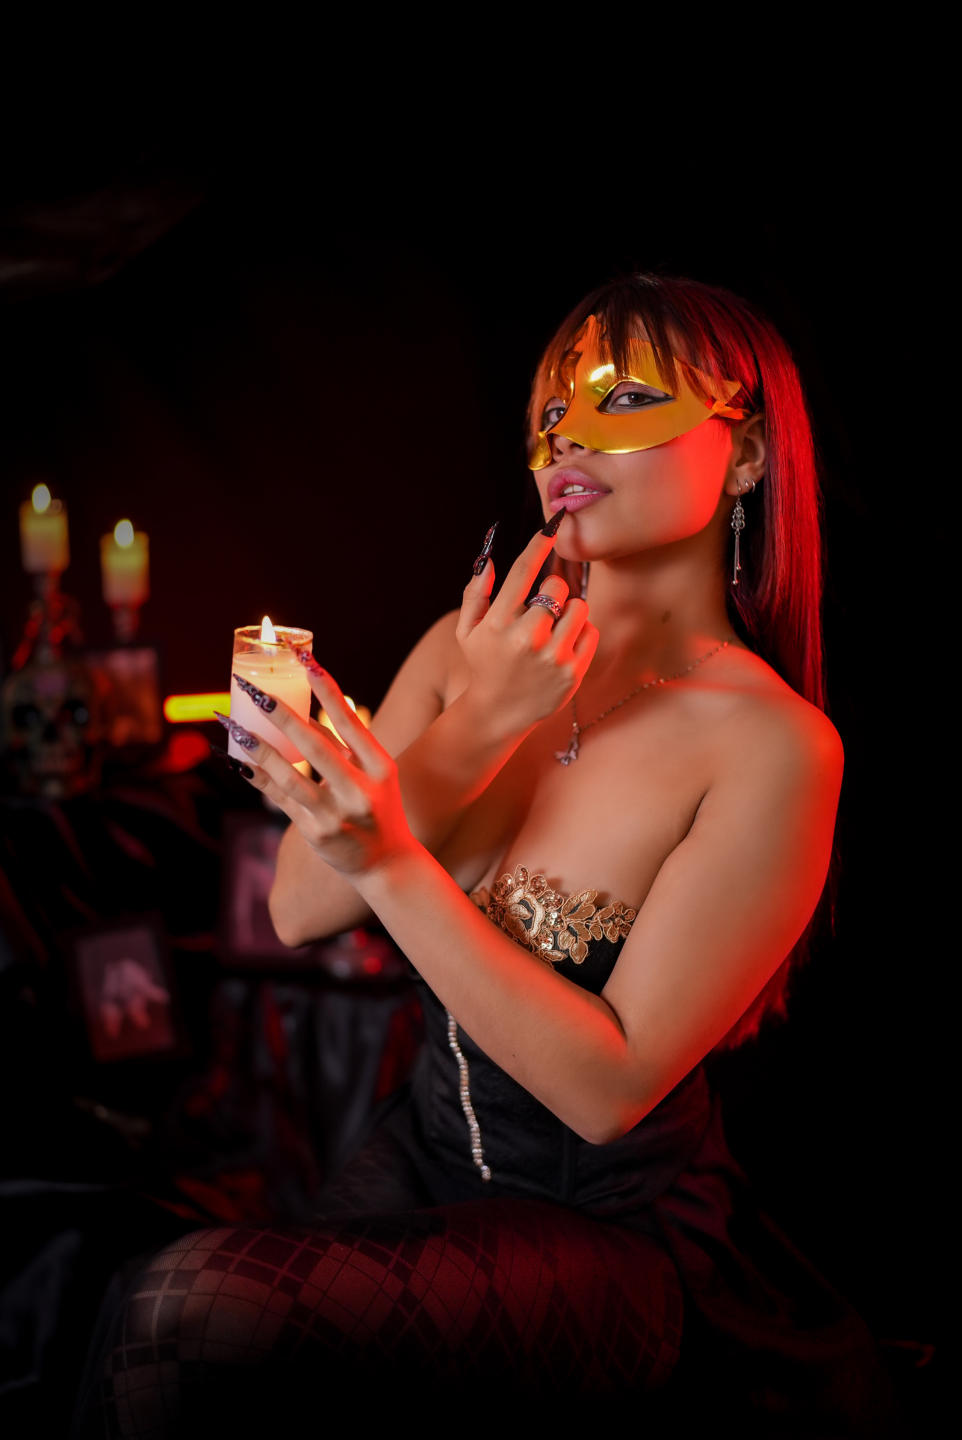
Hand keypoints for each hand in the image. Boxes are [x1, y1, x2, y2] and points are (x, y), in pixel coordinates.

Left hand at [219, 664, 418, 878]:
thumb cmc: (379, 807)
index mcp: (381, 767)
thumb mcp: (376, 776)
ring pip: (289, 775)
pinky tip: (239, 760)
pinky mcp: (314, 832)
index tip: (305, 660)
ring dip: (258, 748)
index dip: (327, 690)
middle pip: (314, 746)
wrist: (387, 864)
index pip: (350, 722)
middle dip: (281, 715)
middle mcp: (360, 790)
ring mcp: (336, 814)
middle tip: (255, 691)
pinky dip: (258, 777)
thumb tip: (305, 715)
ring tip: (234, 725)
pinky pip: (279, 799)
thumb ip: (346, 747)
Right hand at [457, 521, 598, 738]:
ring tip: (555, 628)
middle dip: (552, 592)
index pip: (523, 572)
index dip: (539, 544)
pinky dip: (582, 633)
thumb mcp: (467, 631)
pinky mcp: (572, 672)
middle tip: (542, 609)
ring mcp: (551, 657)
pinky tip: (564, 645)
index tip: (552, 526)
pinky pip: (591, 632)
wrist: (498, 714)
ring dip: (570, 611)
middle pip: (557, 587)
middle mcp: (525, 639)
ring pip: (580, 607)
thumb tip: (487, 559)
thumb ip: (474, 594)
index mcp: (497, 624)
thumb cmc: (484, 665)